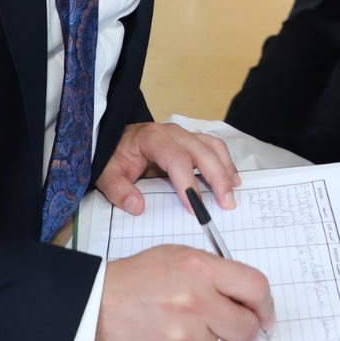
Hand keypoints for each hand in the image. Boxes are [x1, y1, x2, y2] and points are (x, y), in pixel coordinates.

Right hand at [92, 244, 274, 340]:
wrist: (93, 308)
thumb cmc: (132, 281)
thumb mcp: (176, 256)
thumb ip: (214, 272)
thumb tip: (245, 294)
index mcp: (200, 270)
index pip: (256, 288)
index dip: (265, 304)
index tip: (264, 313)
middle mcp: (197, 303)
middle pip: (248, 326)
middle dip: (246, 328)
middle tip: (234, 325)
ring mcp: (185, 336)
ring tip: (196, 331)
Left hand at [95, 122, 240, 215]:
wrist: (114, 139)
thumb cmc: (114, 156)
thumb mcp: (107, 175)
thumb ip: (119, 191)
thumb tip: (137, 206)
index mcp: (153, 138)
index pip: (177, 160)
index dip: (189, 184)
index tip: (195, 208)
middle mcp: (173, 133)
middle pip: (203, 152)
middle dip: (218, 178)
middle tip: (226, 204)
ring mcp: (184, 134)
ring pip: (213, 146)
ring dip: (226, 169)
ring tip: (232, 193)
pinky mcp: (191, 139)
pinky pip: (214, 147)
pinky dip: (225, 163)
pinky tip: (231, 179)